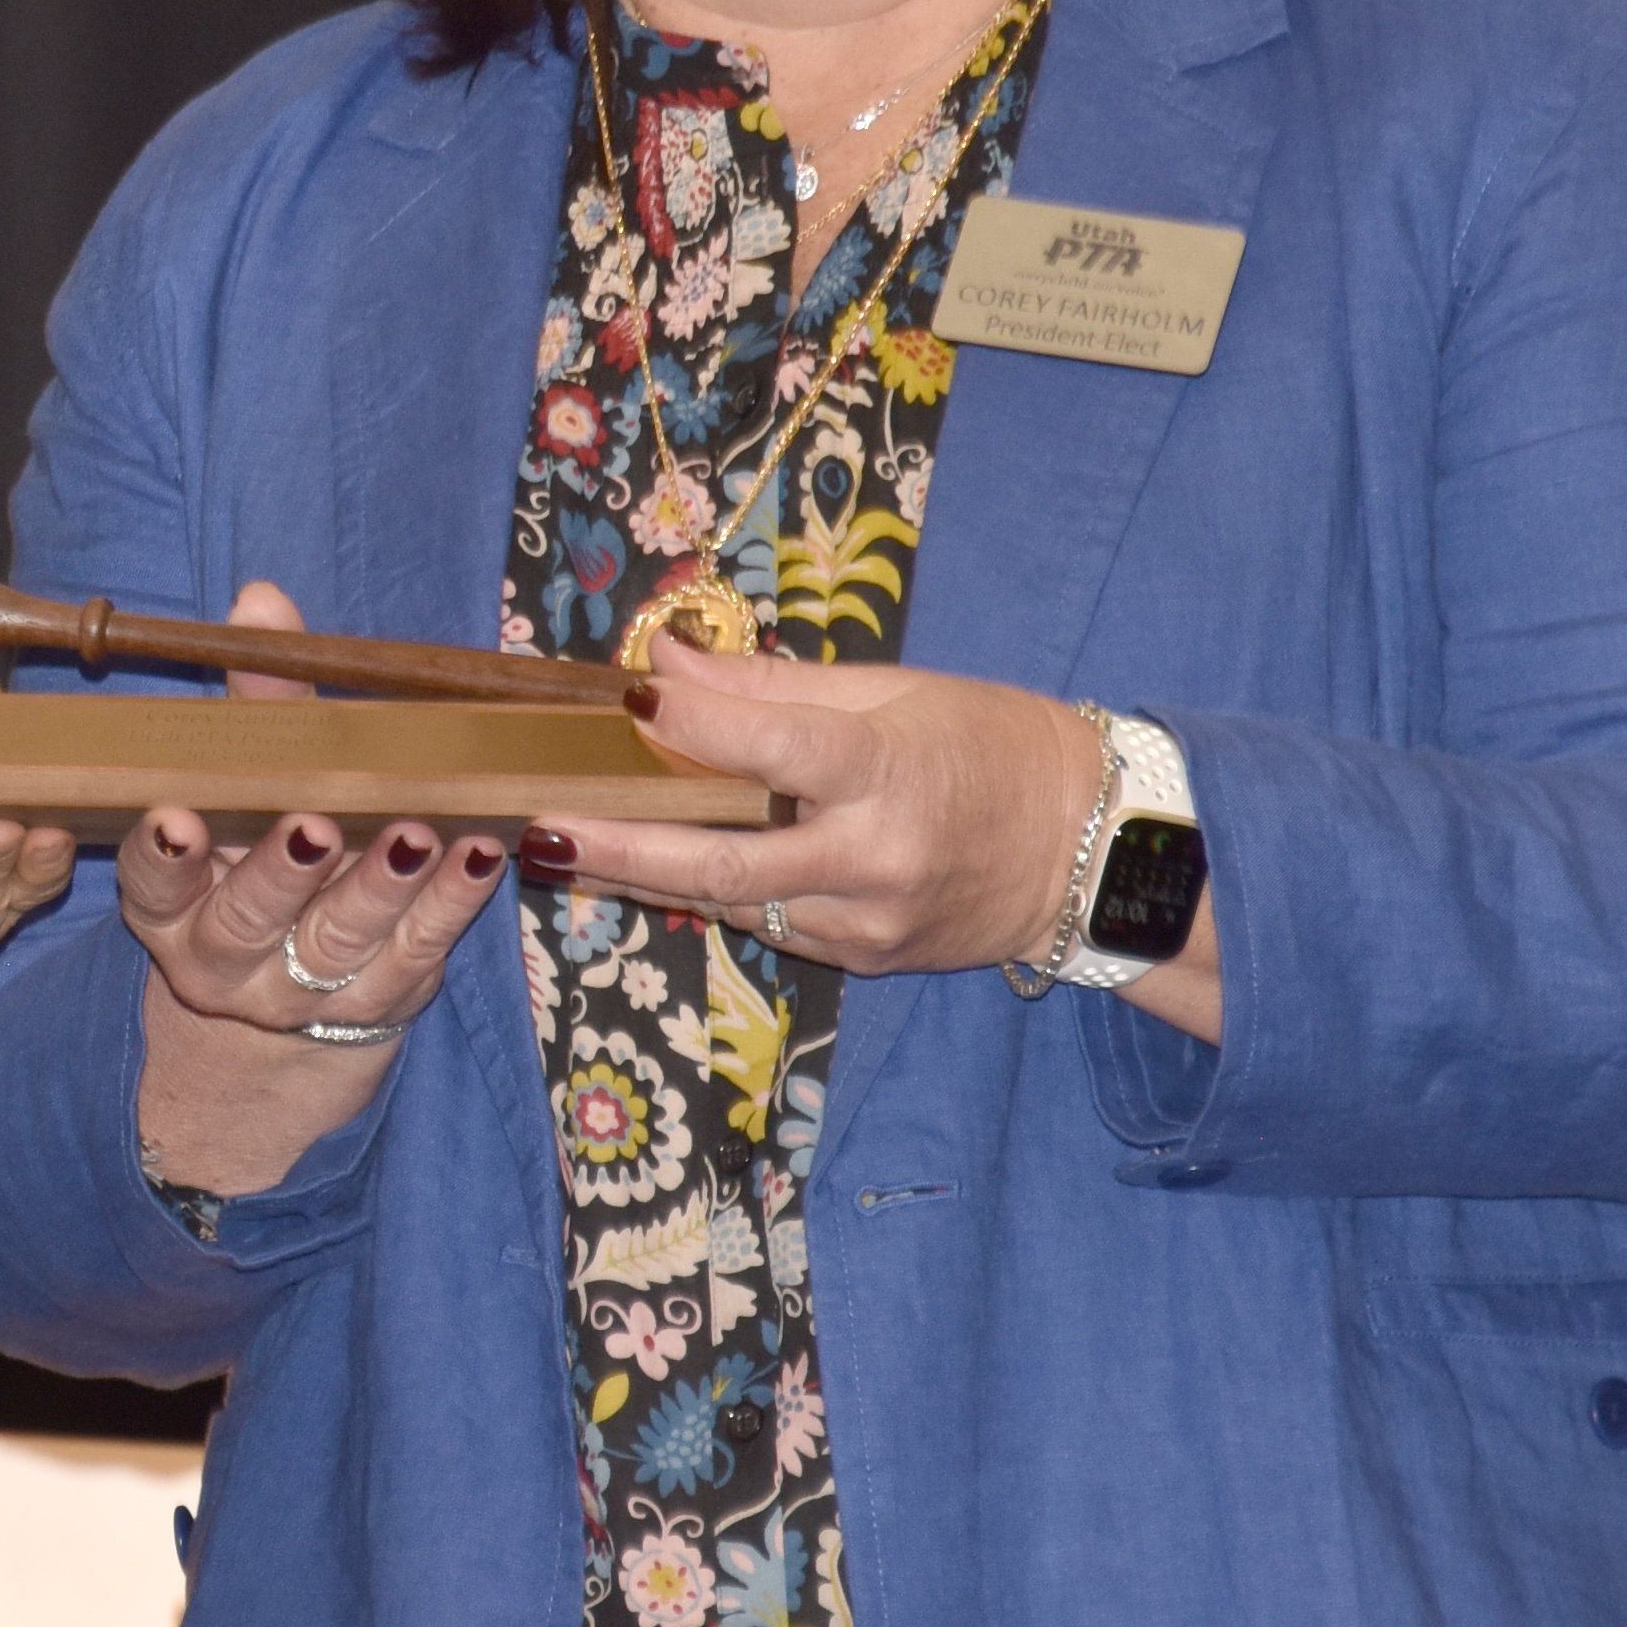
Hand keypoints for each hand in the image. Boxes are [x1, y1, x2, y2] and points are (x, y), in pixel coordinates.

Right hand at [123, 584, 517, 1195]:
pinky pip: (417, 952)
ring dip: (378, 885)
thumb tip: (262, 603)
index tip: (177, 818)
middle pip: (246, 918)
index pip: (153, 883)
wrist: (289, 988)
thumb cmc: (258, 851)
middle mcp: (222, 957)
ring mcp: (301, 990)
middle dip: (280, 871)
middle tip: (313, 823)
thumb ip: (257, 702)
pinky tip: (478, 851)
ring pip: (336, 940)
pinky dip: (450, 902)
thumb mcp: (246, 785)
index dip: (163, 855)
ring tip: (412, 832)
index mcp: (169, 904)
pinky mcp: (382, 999)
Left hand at [549, 652, 1102, 973]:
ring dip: (642, 874)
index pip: (774, 751)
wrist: (1087, 851)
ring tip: (561, 844)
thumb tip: (666, 666)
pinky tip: (645, 868)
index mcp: (889, 774)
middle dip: (622, 848)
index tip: (627, 701)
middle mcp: (874, 861)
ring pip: (732, 903)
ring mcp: (867, 924)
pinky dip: (706, 893)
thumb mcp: (895, 692)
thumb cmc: (989, 747)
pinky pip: (767, 924)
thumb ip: (773, 690)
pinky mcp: (863, 960)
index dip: (694, 729)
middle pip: (726, 864)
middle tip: (539, 831)